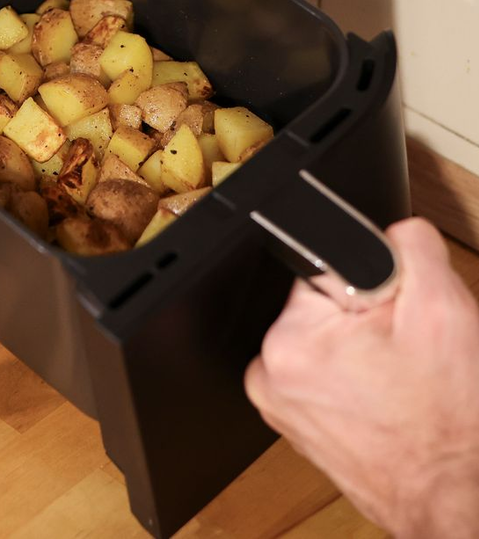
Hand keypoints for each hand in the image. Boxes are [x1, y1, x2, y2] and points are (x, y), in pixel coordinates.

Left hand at [244, 218, 478, 536]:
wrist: (464, 502)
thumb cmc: (455, 428)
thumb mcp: (443, 312)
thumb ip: (408, 245)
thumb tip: (386, 225)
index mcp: (290, 340)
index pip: (321, 269)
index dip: (370, 285)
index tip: (392, 311)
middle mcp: (270, 373)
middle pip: (324, 307)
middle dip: (368, 319)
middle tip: (404, 354)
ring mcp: (281, 404)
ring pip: (328, 342)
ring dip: (364, 352)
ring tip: (401, 383)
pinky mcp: (299, 425)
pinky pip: (326, 378)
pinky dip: (357, 382)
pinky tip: (390, 401)